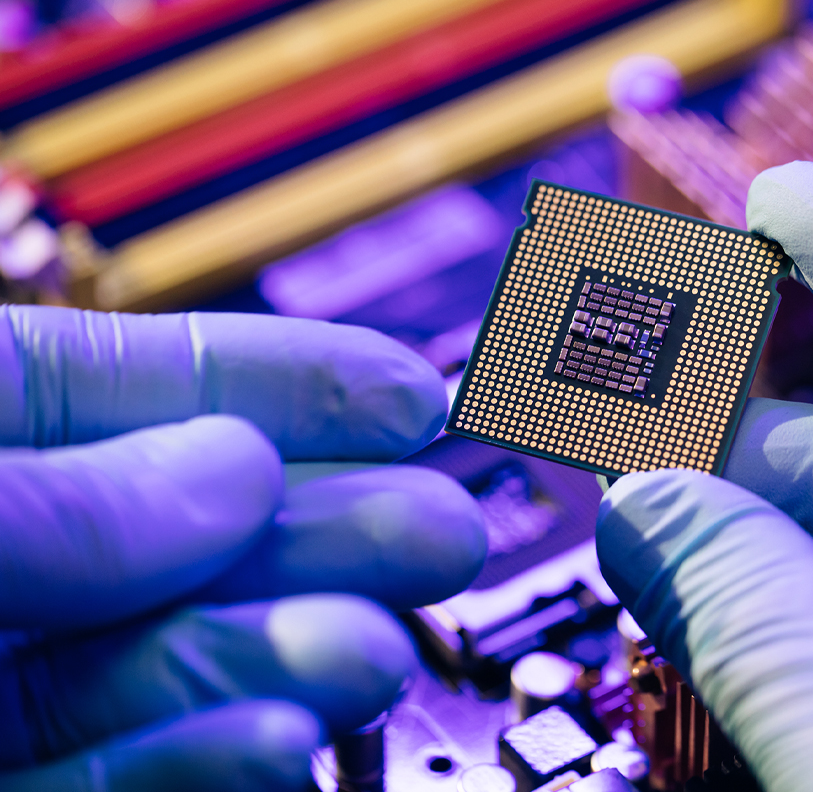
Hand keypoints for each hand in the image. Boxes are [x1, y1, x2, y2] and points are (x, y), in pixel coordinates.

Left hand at [0, 307, 485, 790]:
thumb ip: (51, 498)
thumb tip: (235, 469)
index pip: (133, 389)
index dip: (281, 382)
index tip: (402, 392)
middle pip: (175, 538)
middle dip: (321, 533)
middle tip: (439, 532)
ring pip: (147, 668)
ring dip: (273, 663)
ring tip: (365, 657)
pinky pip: (94, 785)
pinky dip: (189, 767)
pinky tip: (272, 744)